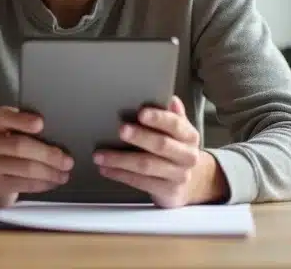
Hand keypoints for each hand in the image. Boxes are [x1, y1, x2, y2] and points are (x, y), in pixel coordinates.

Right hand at [0, 106, 73, 206]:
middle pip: (19, 146)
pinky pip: (24, 184)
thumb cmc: (11, 149)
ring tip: (64, 174)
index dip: (22, 120)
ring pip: (25, 167)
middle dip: (48, 154)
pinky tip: (52, 182)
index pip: (4, 117)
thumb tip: (58, 134)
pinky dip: (42, 184)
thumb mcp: (14, 133)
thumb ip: (28, 129)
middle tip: (67, 161)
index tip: (40, 123)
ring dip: (49, 172)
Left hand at [93, 96, 226, 207]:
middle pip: (161, 145)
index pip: (175, 124)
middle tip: (120, 130)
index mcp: (189, 136)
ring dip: (120, 159)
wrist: (190, 184)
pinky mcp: (168, 191)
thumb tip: (169, 98)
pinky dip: (120, 175)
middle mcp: (187, 156)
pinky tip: (106, 169)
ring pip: (146, 166)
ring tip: (100, 155)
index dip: (159, 118)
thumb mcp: (177, 132)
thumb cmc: (175, 150)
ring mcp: (179, 176)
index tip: (141, 113)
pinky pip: (140, 183)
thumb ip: (172, 115)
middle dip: (139, 137)